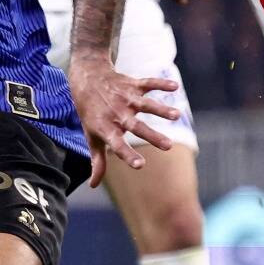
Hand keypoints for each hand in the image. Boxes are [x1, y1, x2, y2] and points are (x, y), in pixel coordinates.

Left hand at [67, 55, 181, 188]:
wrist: (86, 79)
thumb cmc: (91, 113)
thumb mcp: (91, 136)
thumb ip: (97, 160)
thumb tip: (93, 185)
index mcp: (107, 128)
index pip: (118, 145)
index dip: (128, 155)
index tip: (141, 165)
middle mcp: (117, 114)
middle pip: (136, 126)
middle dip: (152, 136)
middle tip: (169, 146)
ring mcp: (126, 98)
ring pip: (146, 104)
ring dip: (161, 109)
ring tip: (178, 115)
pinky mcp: (133, 85)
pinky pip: (148, 83)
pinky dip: (161, 83)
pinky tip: (175, 86)